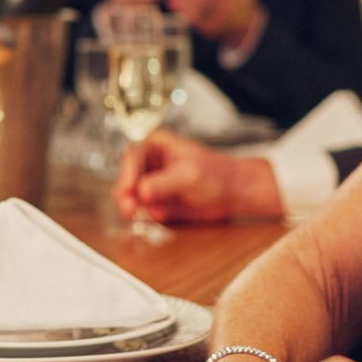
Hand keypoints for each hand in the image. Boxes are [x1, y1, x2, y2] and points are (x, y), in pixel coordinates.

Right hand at [113, 129, 276, 222]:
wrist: (234, 192)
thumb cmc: (216, 174)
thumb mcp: (188, 176)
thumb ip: (163, 183)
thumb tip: (141, 192)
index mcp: (155, 145)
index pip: (132, 157)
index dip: (127, 175)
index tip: (128, 192)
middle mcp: (150, 162)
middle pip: (127, 177)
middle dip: (126, 194)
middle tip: (128, 210)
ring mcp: (152, 183)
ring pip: (132, 196)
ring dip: (134, 207)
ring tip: (142, 214)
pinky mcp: (157, 201)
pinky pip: (143, 209)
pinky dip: (147, 215)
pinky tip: (162, 216)